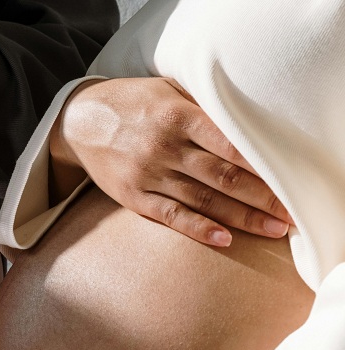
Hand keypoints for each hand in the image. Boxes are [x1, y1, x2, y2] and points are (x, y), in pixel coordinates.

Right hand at [50, 77, 292, 246]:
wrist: (78, 121)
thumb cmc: (131, 102)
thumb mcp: (167, 90)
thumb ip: (203, 107)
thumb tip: (248, 123)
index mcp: (178, 116)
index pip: (231, 145)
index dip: (264, 166)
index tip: (290, 181)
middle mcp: (165, 147)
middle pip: (224, 177)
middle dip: (263, 198)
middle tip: (291, 214)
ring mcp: (148, 174)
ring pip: (204, 200)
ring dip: (242, 218)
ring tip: (273, 231)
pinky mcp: (133, 196)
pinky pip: (171, 216)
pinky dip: (198, 228)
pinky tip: (225, 240)